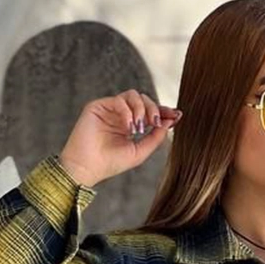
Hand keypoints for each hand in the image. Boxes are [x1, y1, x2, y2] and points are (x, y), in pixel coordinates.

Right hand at [58, 88, 182, 186]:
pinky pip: (119, 100)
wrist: (87, 168)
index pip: (150, 112)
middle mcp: (121, 115)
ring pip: (132, 95)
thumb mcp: (140, 152)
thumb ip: (155, 138)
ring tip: (140, 127)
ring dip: (141, 109)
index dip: (164, 111)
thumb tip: (169, 123)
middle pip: (144, 99)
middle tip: (156, 123)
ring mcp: (109, 110)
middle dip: (154, 109)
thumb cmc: (110, 163)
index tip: (176, 115)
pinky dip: (127, 112)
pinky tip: (128, 127)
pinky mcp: (98, 106)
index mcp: (131, 125)